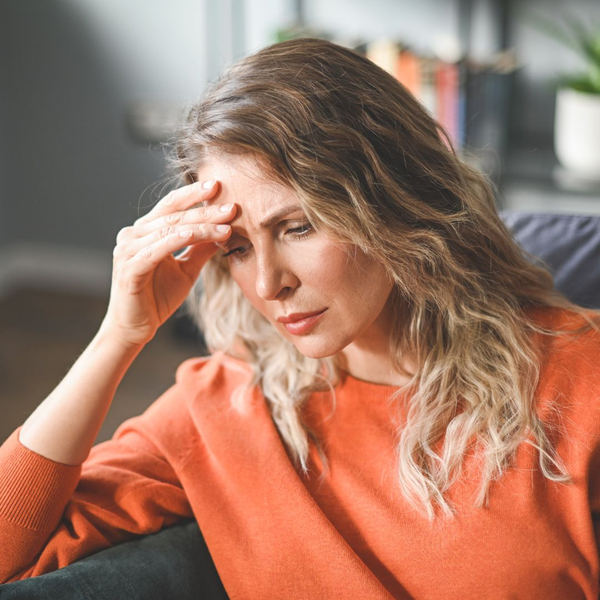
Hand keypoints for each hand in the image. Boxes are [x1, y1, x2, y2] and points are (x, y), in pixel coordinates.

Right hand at [100, 180, 233, 346]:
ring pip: (170, 229)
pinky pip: (158, 248)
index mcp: (145, 231)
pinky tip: (197, 234)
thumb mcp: (187, 269)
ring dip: (200, 225)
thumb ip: (201, 249)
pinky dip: (179, 239)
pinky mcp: (130, 267)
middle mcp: (133, 234)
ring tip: (226, 224)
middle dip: (205, 209)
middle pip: (174, 215)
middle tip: (232, 206)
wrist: (135, 328)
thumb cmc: (158, 297)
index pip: (172, 206)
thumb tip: (224, 230)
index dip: (194, 195)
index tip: (220, 187)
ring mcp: (129, 249)